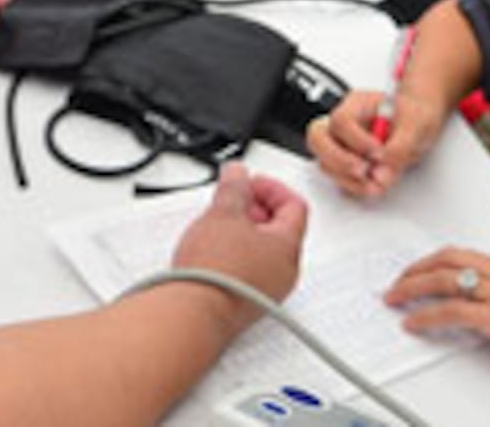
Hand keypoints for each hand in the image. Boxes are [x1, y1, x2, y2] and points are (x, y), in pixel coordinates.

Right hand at [170, 163, 309, 312]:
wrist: (194, 314)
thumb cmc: (215, 273)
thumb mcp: (223, 214)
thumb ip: (234, 188)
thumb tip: (238, 174)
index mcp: (288, 247)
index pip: (294, 206)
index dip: (271, 188)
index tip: (248, 183)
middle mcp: (284, 272)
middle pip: (280, 229)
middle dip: (255, 209)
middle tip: (231, 202)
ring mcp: (268, 291)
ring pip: (264, 252)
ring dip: (243, 233)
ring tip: (217, 227)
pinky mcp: (247, 305)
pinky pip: (250, 272)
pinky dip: (236, 256)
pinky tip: (212, 254)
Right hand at [306, 87, 446, 199]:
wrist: (419, 124)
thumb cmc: (414, 115)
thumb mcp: (417, 124)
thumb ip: (401, 146)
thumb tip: (384, 171)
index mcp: (357, 104)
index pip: (341, 120)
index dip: (357, 140)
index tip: (380, 153)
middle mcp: (344, 124)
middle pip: (318, 139)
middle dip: (340, 160)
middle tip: (365, 171)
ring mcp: (342, 145)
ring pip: (324, 162)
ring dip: (347, 178)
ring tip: (374, 184)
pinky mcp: (348, 164)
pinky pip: (338, 178)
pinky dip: (353, 187)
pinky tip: (373, 187)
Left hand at [385, 248, 489, 386]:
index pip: (466, 255)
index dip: (436, 261)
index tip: (420, 270)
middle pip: (448, 259)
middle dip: (416, 268)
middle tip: (397, 281)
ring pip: (443, 280)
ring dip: (410, 288)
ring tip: (393, 299)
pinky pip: (451, 311)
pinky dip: (425, 315)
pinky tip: (412, 323)